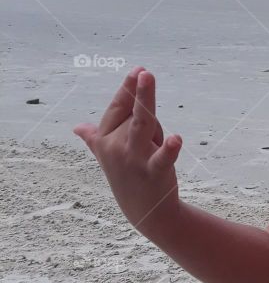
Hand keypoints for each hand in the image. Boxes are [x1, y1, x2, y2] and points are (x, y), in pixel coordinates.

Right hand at [74, 67, 182, 233]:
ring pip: (142, 125)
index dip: (129, 90)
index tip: (139, 70)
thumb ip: (95, 138)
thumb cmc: (128, 178)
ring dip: (145, 103)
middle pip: (131, 113)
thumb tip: (78, 128)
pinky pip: (162, 158)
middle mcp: (117, 147)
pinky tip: (177, 140)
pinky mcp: (155, 172)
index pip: (118, 109)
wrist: (145, 213)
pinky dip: (169, 150)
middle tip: (143, 73)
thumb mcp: (108, 156)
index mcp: (106, 139)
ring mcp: (135, 159)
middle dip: (137, 96)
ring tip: (147, 79)